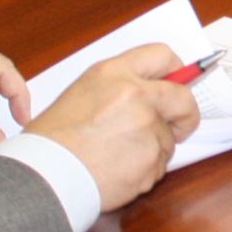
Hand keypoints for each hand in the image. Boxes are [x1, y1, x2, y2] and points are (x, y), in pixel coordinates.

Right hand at [23, 42, 202, 212]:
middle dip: (186, 114)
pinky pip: (158, 166)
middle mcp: (135, 95)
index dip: (177, 70)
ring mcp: (147, 128)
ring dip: (151, 151)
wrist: (45, 175)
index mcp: (113, 73)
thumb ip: (119, 89)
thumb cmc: (53, 140)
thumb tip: (151, 94)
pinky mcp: (151, 159)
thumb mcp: (82, 94)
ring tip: (116, 158)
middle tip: (179, 127)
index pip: (161, 56)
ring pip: (167, 140)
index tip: (181, 81)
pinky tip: (116, 173)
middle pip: (183, 99)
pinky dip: (143, 172)